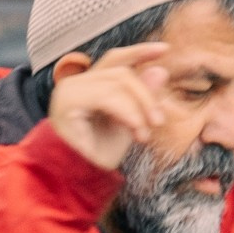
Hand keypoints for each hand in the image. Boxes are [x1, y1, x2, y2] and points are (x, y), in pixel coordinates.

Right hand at [46, 43, 170, 170]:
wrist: (75, 183)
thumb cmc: (98, 158)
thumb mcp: (129, 125)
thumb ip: (142, 99)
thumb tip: (161, 70)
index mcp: (88, 86)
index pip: (115, 59)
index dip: (139, 52)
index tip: (165, 49)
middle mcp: (75, 83)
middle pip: (120, 71)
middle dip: (146, 94)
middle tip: (159, 121)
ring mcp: (69, 91)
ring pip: (117, 82)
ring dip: (139, 108)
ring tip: (145, 135)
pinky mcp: (68, 101)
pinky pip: (108, 96)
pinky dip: (128, 112)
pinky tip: (136, 130)